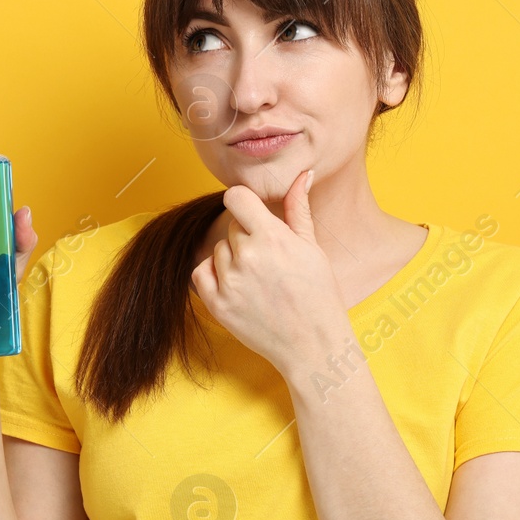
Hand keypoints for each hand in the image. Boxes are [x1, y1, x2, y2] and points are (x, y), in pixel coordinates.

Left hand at [190, 170, 349, 374]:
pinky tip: (238, 286)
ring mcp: (229, 282)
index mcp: (271, 238)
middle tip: (271, 260)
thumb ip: (298, 208)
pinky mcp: (217, 305)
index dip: (244, 202)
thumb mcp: (312, 247)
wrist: (313, 344)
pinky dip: (214, 275)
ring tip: (260, 279)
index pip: (236, 197)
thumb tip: (303, 174)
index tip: (252, 213)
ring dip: (233, 259)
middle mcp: (246, 257)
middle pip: (232, 226)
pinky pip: (201, 272)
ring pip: (218, 250)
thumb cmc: (318, 294)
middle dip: (247, 236)